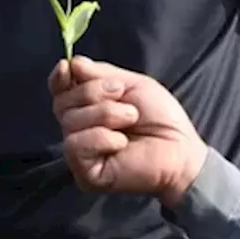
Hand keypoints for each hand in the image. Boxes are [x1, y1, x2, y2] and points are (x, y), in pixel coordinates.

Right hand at [49, 56, 208, 206]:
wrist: (180, 147)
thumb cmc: (160, 116)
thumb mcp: (131, 84)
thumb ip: (99, 74)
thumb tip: (71, 64)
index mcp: (87, 107)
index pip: (59, 92)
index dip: (58, 79)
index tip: (66, 67)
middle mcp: (79, 130)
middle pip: (62, 104)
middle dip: (93, 92)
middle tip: (122, 95)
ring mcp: (81, 153)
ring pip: (70, 123)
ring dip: (106, 115)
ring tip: (131, 119)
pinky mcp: (86, 174)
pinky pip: (76, 146)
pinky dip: (101, 138)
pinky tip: (122, 143)